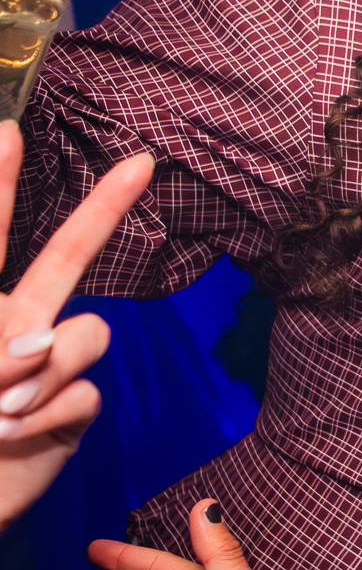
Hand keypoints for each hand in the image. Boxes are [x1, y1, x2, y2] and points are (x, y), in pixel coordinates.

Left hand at [0, 123, 152, 529]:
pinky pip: (86, 396)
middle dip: (103, 208)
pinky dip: (49, 419)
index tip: (7, 130)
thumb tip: (45, 342)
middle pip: (68, 258)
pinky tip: (16, 440)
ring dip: (46, 373)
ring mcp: (50, 370)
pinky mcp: (72, 414)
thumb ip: (1, 352)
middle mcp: (17, 328)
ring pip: (88, 337)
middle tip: (140, 163)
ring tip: (0, 413)